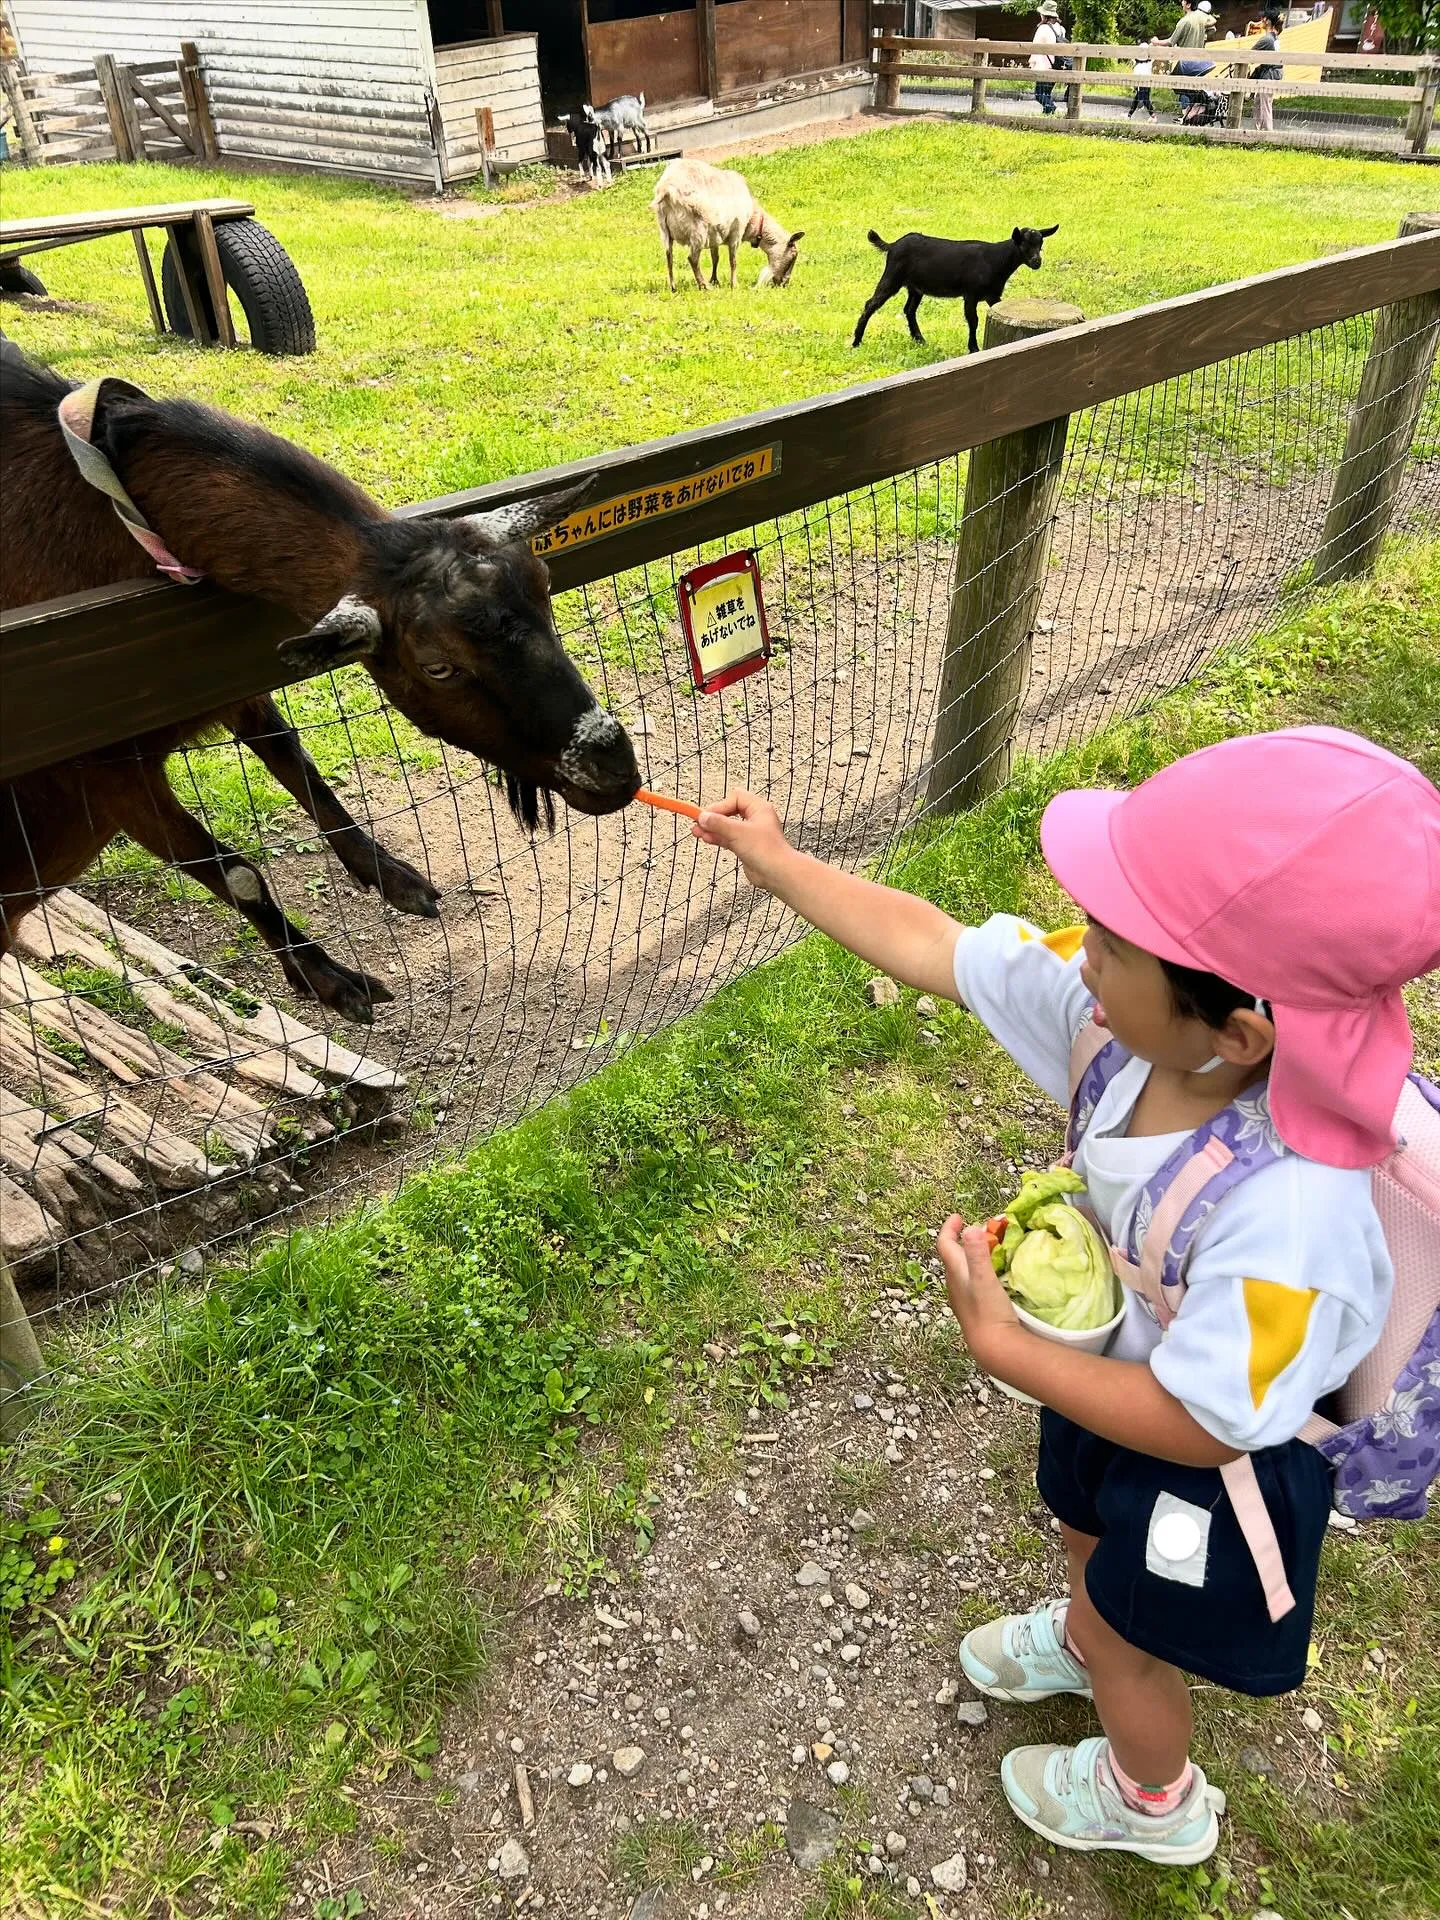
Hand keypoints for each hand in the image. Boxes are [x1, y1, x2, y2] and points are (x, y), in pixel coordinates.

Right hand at [691, 788, 792, 890]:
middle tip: (699, 822)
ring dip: (712, 828)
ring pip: (727, 826)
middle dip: (714, 817)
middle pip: (729, 811)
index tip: (707, 815)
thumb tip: (703, 817)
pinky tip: (705, 838)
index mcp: (759, 808)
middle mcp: (755, 819)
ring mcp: (750, 833)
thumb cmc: (767, 850)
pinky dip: (717, 838)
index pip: (735, 798)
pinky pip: (728, 838)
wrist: (777, 873)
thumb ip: (718, 823)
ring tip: (696, 831)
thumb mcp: (738, 833)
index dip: (720, 806)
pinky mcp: (745, 847)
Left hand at [937, 1215, 1021, 1366]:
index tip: (957, 1216)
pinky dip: (977, 1270)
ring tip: (986, 1248)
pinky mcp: (973, 1308)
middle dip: (961, 1239)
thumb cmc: (988, 1311)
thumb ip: (977, 1253)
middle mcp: (954, 1285)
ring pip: (962, 1269)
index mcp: (955, 1273)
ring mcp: (963, 1298)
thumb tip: (970, 1228)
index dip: (949, 1228)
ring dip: (970, 1255)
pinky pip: (971, 1281)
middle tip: (977, 1229)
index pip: (945, 1244)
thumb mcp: (984, 1279)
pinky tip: (991, 1275)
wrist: (993, 1347)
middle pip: (952, 1256)